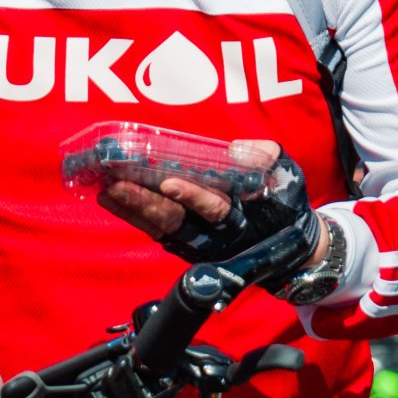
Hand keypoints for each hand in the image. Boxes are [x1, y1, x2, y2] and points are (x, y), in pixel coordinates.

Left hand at [97, 139, 327, 271]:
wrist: (291, 247)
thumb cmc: (287, 205)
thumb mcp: (288, 177)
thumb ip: (267, 159)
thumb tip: (239, 150)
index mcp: (241, 217)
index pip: (212, 207)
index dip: (192, 196)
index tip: (169, 184)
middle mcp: (214, 234)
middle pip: (174, 220)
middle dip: (144, 203)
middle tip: (116, 184)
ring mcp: (197, 240)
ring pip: (159, 225)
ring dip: (131, 208)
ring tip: (106, 189)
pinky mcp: (185, 242)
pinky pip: (155, 228)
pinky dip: (133, 214)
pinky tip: (111, 197)